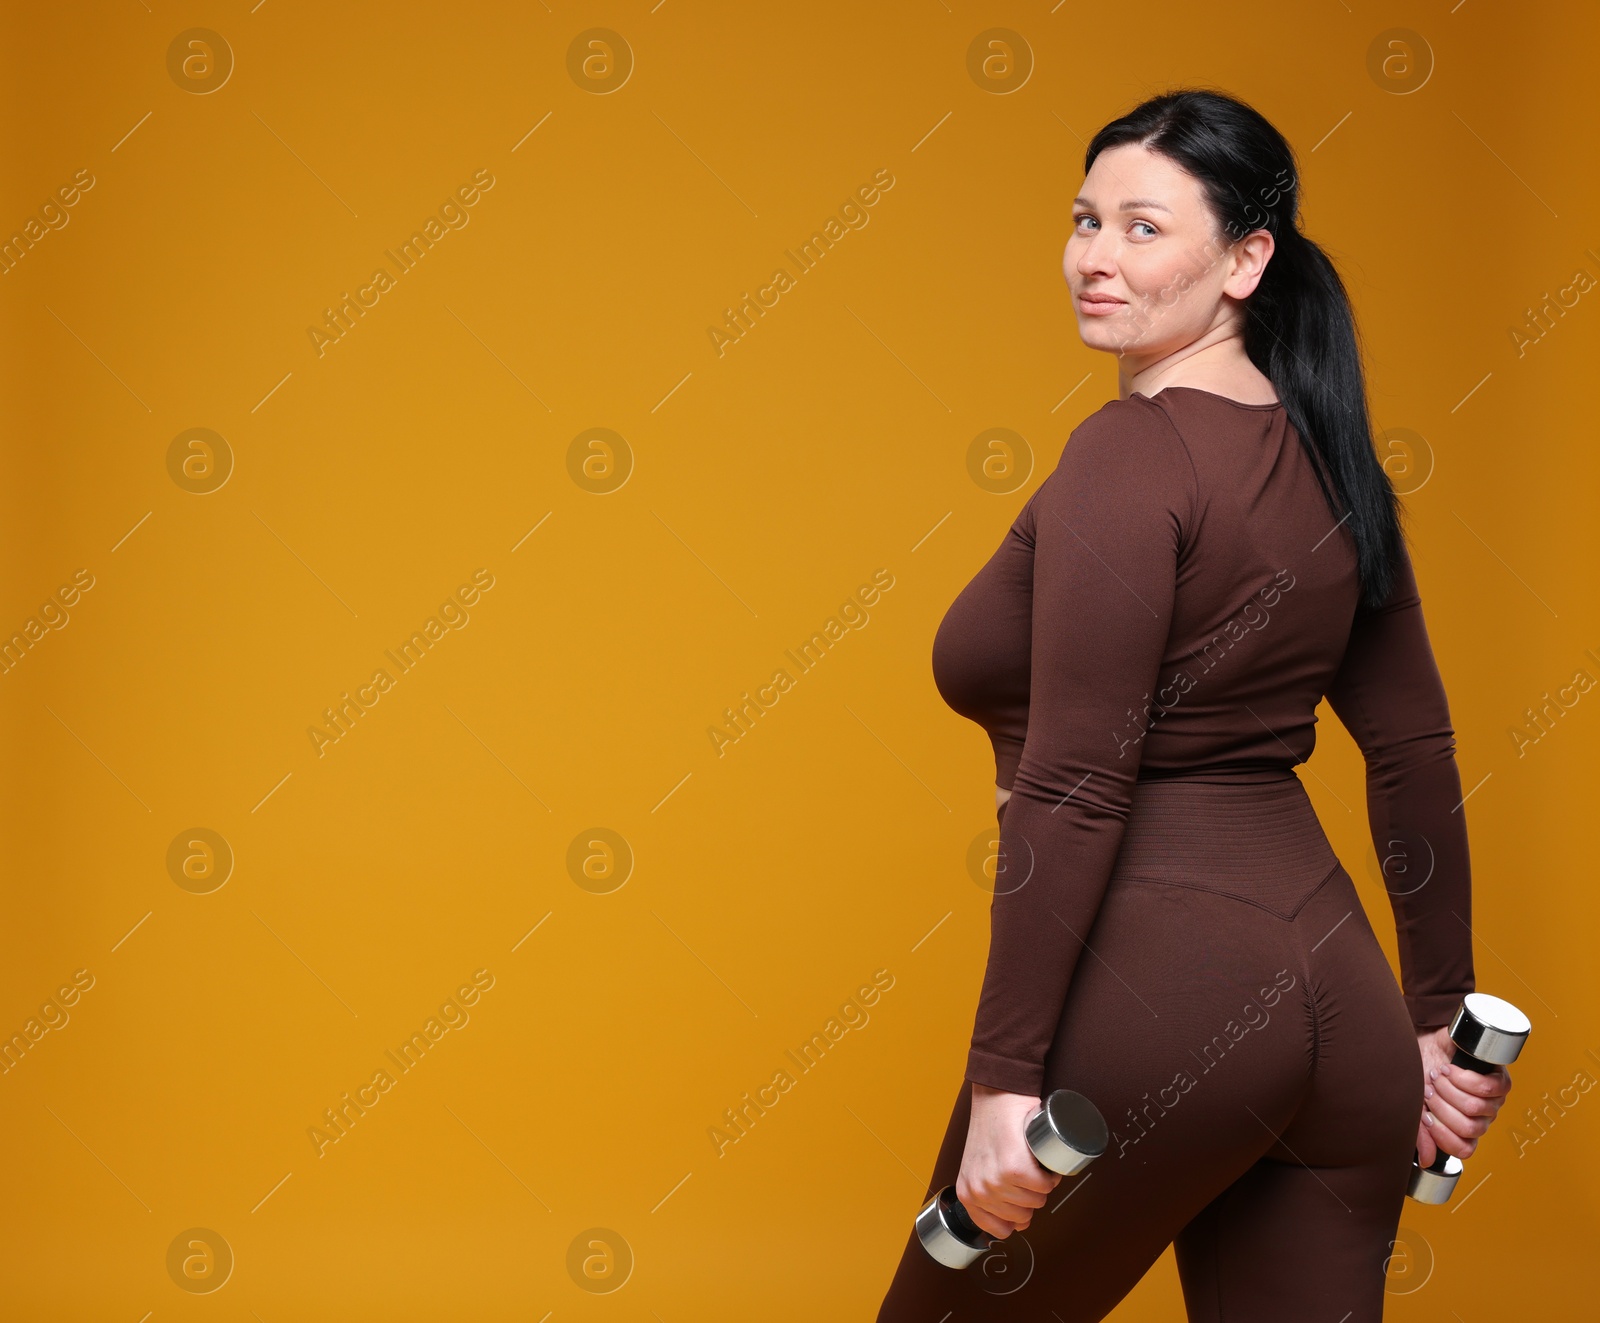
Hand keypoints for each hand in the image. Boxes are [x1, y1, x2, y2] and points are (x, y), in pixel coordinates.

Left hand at [955, 1083, 1061, 1238]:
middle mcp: (979, 1191)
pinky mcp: (1015, 1168)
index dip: (1016, 1215)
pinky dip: (1050, 1175)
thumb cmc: (991, 1125)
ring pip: (1037, 1202)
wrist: (997, 1094)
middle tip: (1025, 1172)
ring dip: (1042, 1185)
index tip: (1018, 1195)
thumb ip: (987, 1193)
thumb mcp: (978, 1165)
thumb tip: (1015, 1223)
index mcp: (967, 1194)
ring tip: (1031, 1163)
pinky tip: (1040, 1160)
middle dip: (1031, 1197)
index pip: (1000, 1230)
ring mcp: (996, 1181)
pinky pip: (1045, 1186)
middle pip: (1023, 1217)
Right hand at [1414, 1025, 1512, 1166]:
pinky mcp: (1499, 1079)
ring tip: (1438, 1076)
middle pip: (1468, 1127)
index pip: (1463, 1149)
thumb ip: (1421, 1133)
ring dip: (1452, 1090)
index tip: (1424, 1114)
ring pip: (1476, 1108)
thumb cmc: (1419, 1073)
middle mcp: (1480, 1118)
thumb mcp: (1414, 1105)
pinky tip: (1453, 1070)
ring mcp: (1492, 1101)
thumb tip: (1427, 1161)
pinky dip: (1467, 1079)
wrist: (1425, 1043)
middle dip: (1442, 1106)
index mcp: (1462, 1129)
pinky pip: (1489, 1089)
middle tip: (1429, 1089)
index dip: (1442, 1133)